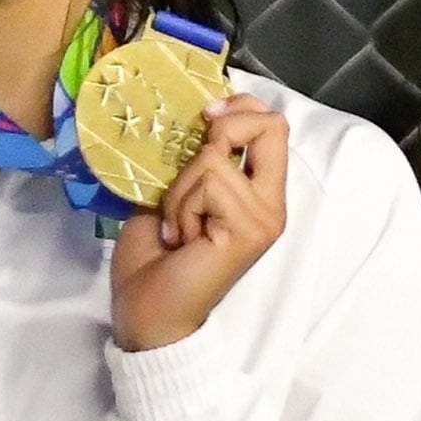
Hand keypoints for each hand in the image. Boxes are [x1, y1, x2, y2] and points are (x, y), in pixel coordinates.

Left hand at [111, 96, 289, 352]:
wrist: (147, 312)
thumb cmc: (155, 259)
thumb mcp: (174, 192)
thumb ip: (194, 160)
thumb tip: (193, 118)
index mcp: (258, 193)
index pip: (273, 125)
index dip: (239, 108)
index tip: (203, 118)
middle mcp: (271, 204)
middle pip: (271, 126)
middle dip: (223, 126)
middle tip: (193, 157)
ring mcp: (264, 218)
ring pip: (215, 158)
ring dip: (179, 189)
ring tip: (176, 226)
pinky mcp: (248, 230)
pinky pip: (208, 183)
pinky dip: (180, 206)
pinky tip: (180, 238)